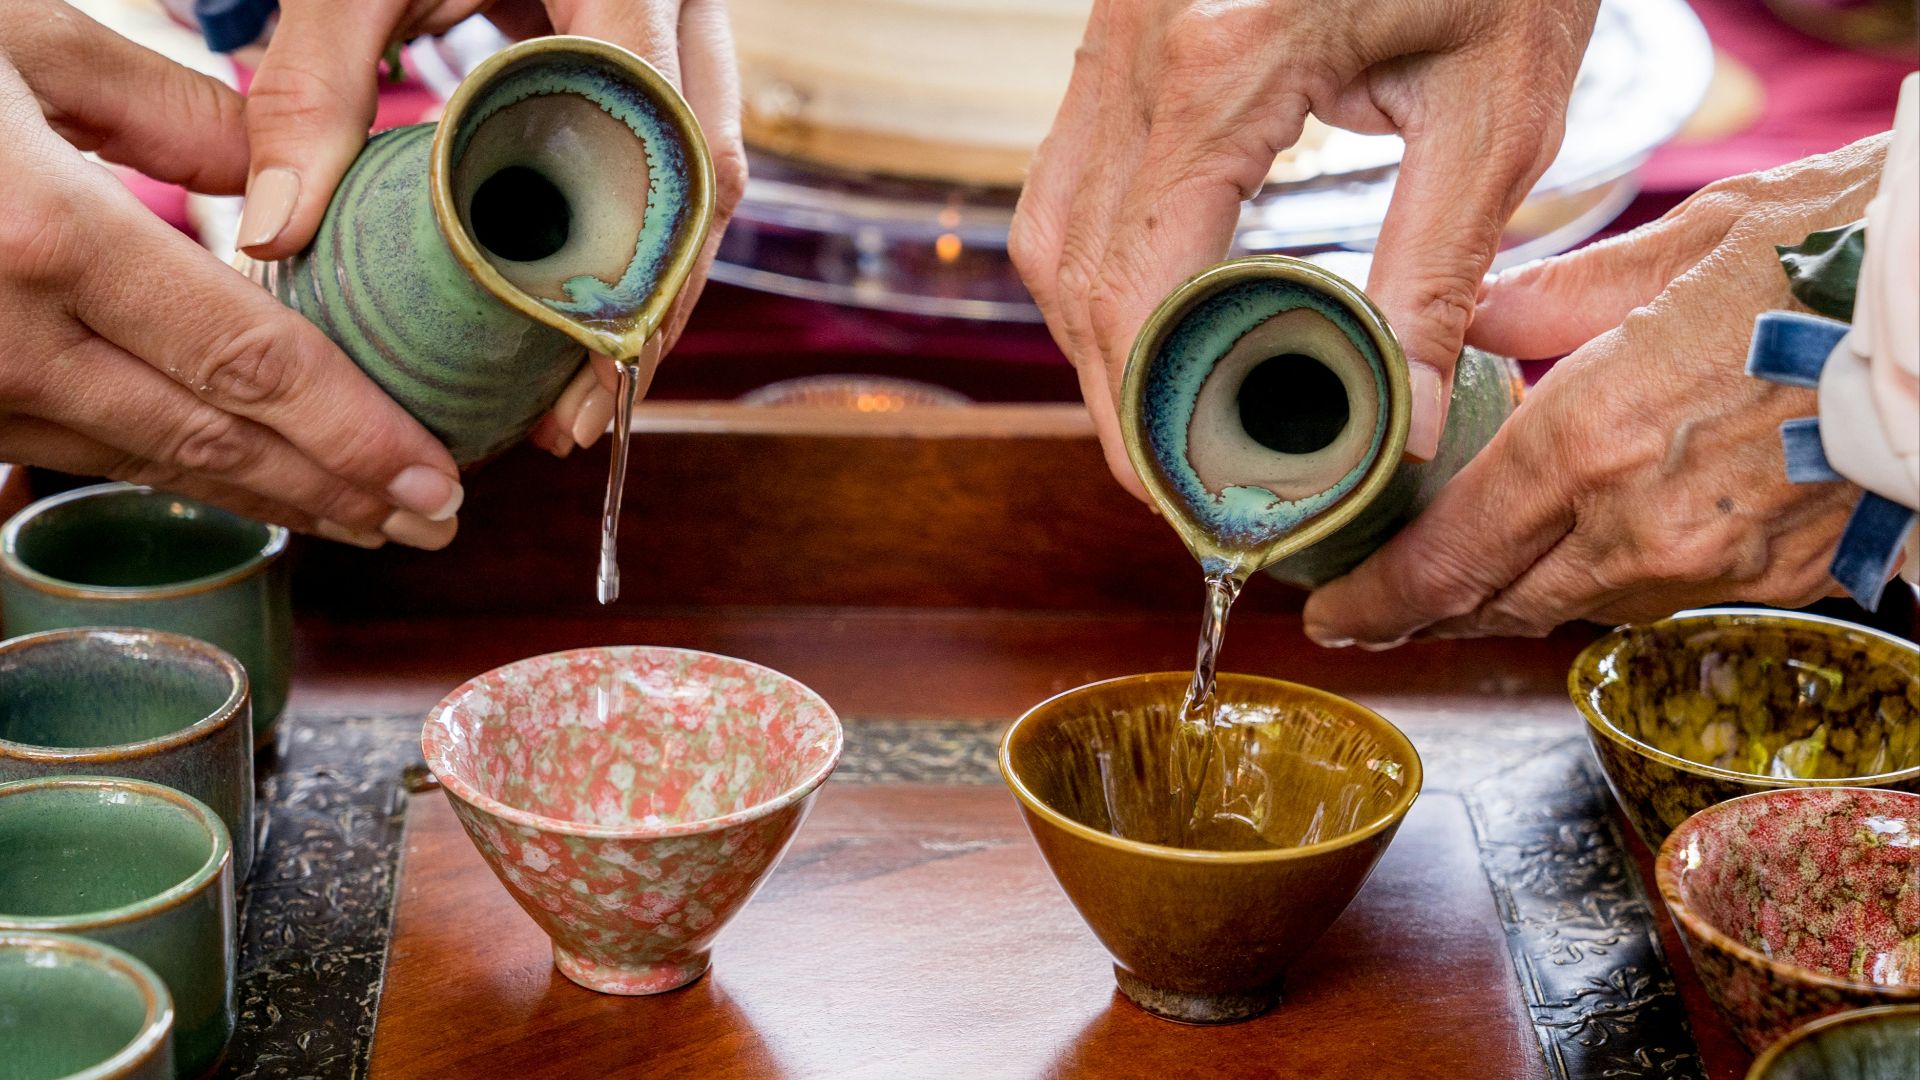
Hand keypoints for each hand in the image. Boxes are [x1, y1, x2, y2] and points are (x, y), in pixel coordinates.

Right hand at [0, 1, 463, 548]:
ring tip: (368, 518)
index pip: (246, 364)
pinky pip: (73, 448)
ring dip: (268, 499)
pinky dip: (173, 471)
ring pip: (145, 463)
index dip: (354, 433)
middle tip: (438, 523)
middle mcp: (2, 337)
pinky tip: (241, 481)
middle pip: (211, 442)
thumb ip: (170, 109)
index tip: (439, 478)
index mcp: (42, 236)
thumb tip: (287, 177)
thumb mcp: (18, 37)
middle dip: (338, 493)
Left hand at [236, 0, 746, 457]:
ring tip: (583, 395)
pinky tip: (585, 319)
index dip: (636, 253)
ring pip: (710, 187)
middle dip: (651, 309)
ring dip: (655, 295)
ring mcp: (690, 36)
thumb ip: (317, 80)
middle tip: (581, 411)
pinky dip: (640, 251)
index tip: (580, 354)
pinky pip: (681, 171)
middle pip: (707, 183)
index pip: (661, 122)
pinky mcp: (671, 62)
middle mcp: (683, 8)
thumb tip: (277, 232)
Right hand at [1009, 0, 1597, 498]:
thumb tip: (1406, 427)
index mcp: (1227, 57)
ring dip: (1094, 334)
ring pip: (1050, 224)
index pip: (1140, 282)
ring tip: (1165, 414)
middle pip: (1073, 268)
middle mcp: (1141, 39)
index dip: (1149, 411)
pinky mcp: (1121, 27)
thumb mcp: (1496, 110)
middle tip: (1177, 477)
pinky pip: (1072, 173)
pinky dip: (1101, 262)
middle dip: (1115, 392)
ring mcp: (1115, 26)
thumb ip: (1435, 277)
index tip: (1191, 493)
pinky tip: (1161, 316)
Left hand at [1302, 135, 1892, 646]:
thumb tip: (1475, 318)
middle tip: (1375, 613)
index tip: (1333, 615)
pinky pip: (1662, 596)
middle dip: (1428, 613)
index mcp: (1596, 439)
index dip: (1379, 600)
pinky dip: (1609, 581)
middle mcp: (1645, 523)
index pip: (1450, 555)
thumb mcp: (1683, 244)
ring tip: (1465, 581)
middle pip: (1502, 601)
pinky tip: (1587, 554)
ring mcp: (1718, 562)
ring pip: (1581, 606)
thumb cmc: (1840, 252)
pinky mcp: (1781, 576)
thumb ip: (1555, 299)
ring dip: (1516, 596)